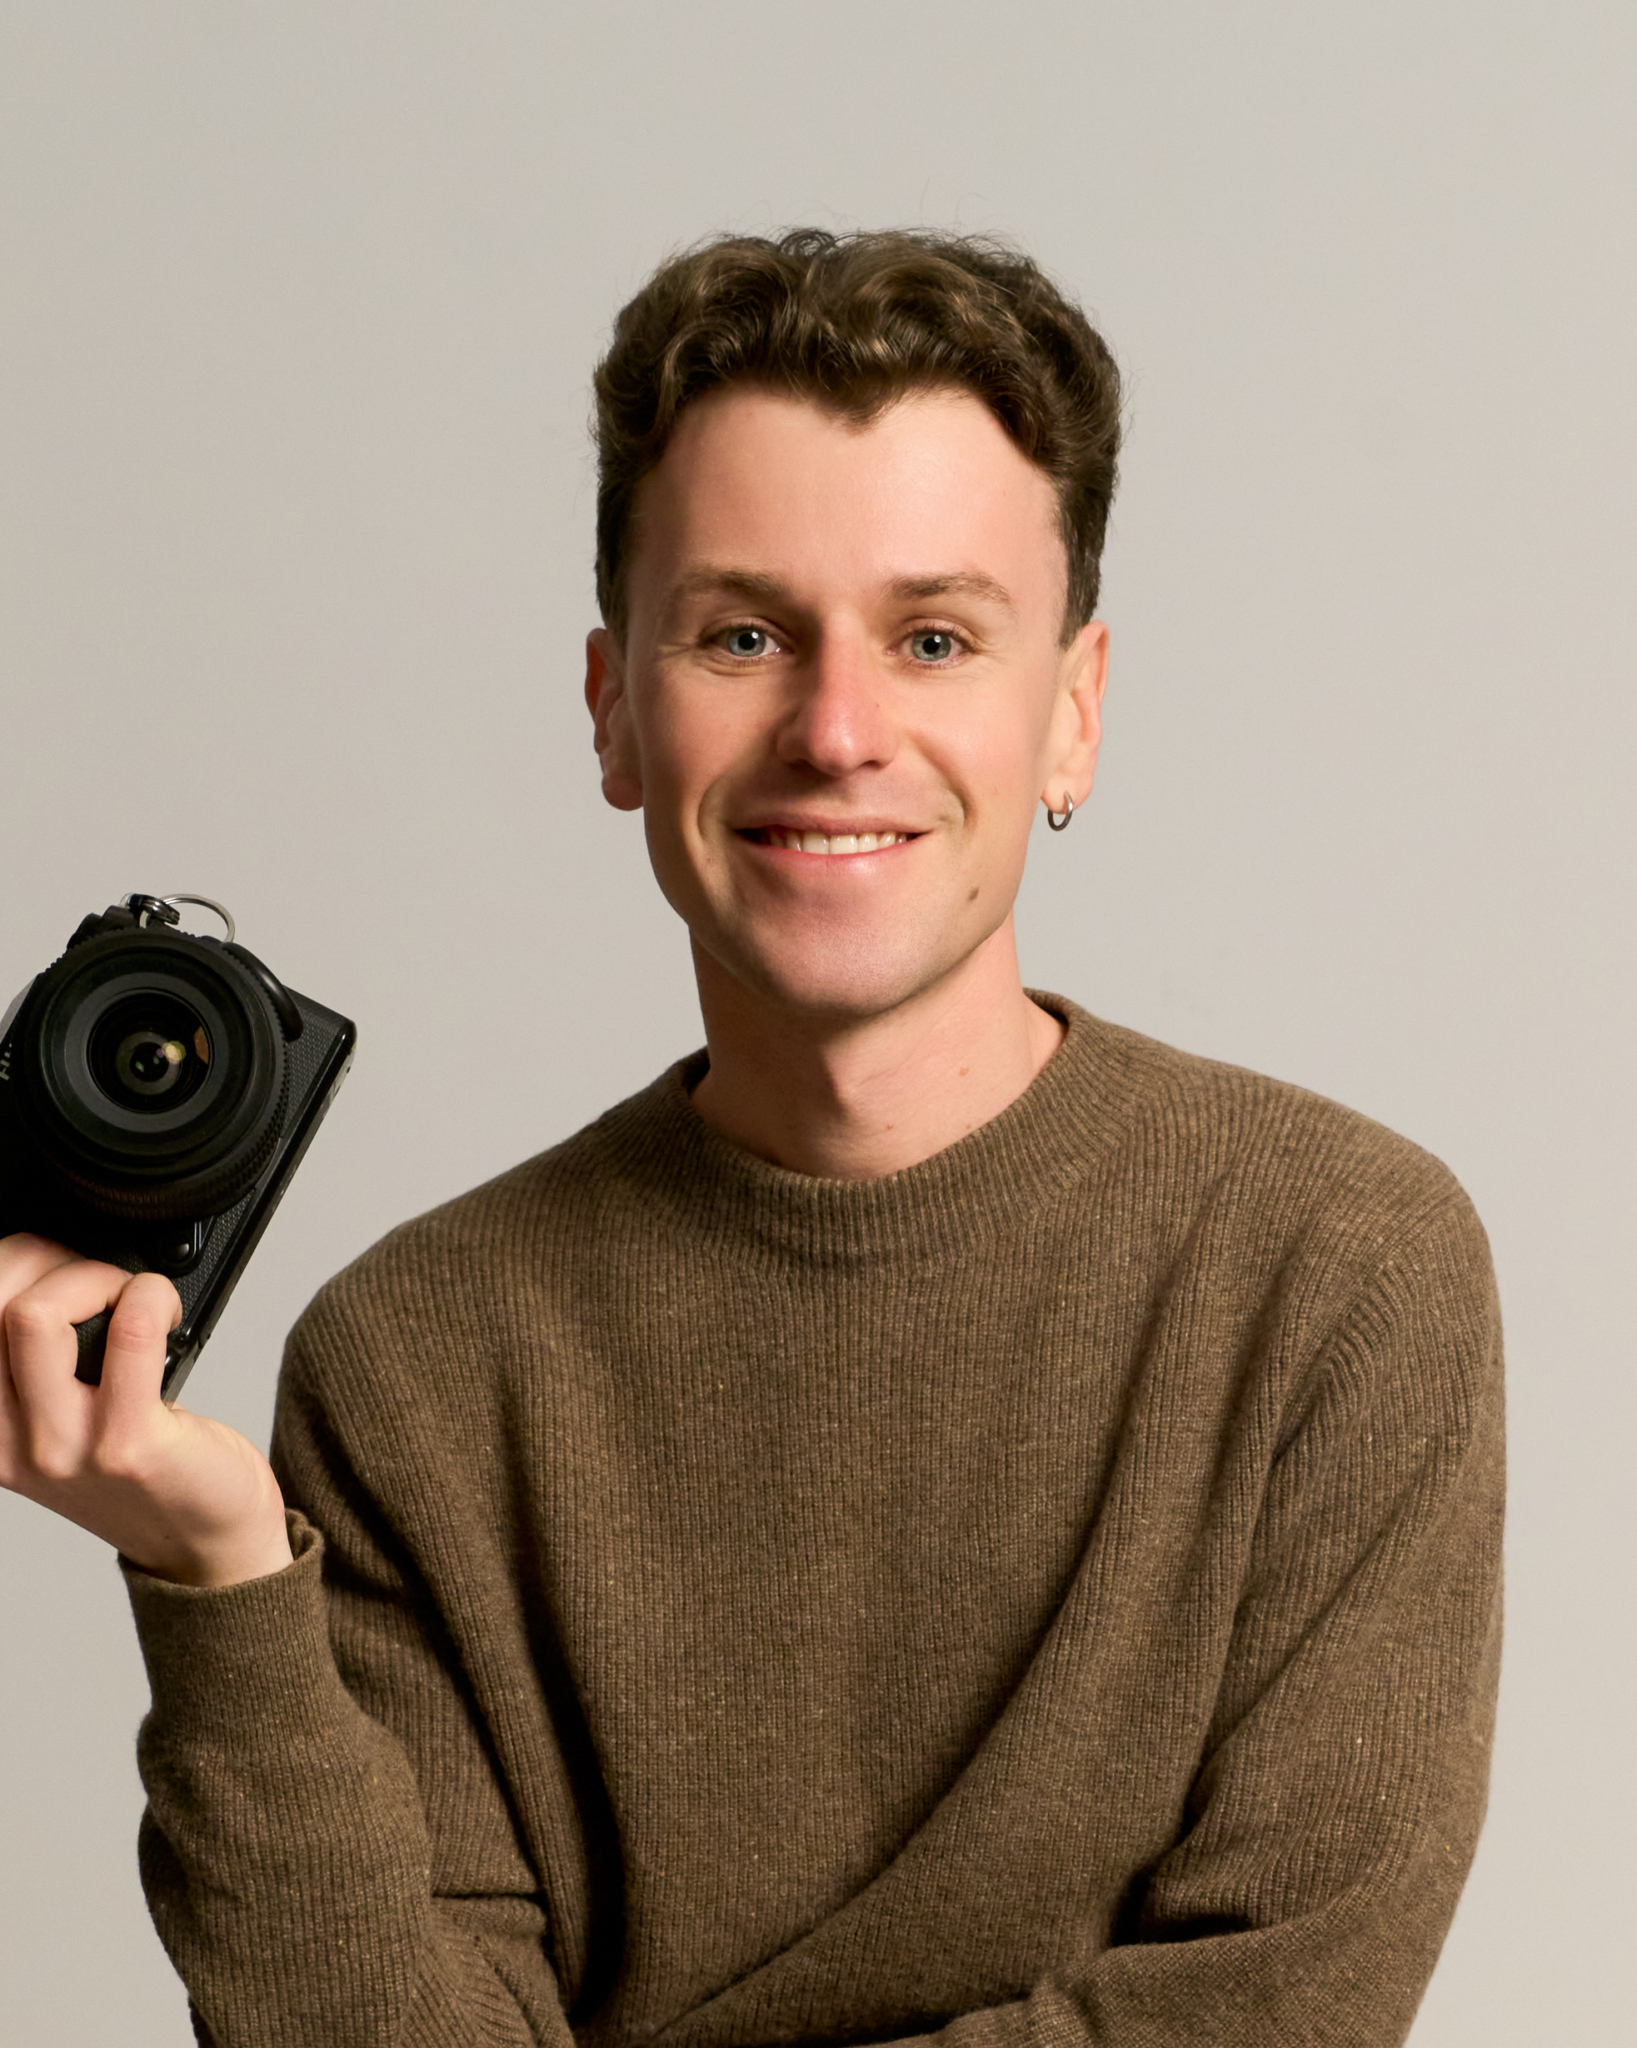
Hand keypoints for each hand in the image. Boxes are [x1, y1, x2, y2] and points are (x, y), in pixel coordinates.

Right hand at [0, 1233, 292, 1586]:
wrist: (205, 1544)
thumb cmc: (146, 1472)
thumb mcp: (65, 1423)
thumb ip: (44, 1366)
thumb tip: (46, 1268)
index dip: (13, 1266)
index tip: (52, 1263)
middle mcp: (14, 1444)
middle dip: (50, 1260)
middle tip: (101, 1278)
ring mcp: (66, 1449)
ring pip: (35, 1316)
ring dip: (95, 1278)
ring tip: (130, 1298)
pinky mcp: (128, 1445)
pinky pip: (130, 1333)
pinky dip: (151, 1296)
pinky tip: (166, 1310)